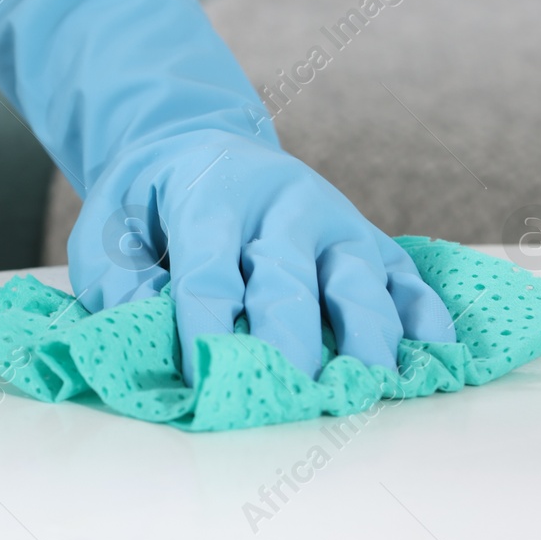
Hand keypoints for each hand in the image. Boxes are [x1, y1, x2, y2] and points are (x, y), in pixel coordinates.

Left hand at [67, 129, 456, 380]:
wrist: (195, 145)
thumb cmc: (150, 201)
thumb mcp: (109, 227)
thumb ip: (120, 280)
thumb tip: (153, 329)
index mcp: (210, 197)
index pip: (209, 273)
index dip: (205, 331)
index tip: (203, 382)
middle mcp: (279, 204)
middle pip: (288, 281)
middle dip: (288, 343)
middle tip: (287, 394)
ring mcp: (330, 217)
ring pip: (357, 278)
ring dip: (365, 338)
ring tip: (363, 387)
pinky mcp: (364, 233)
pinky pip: (403, 275)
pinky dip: (422, 316)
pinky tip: (432, 357)